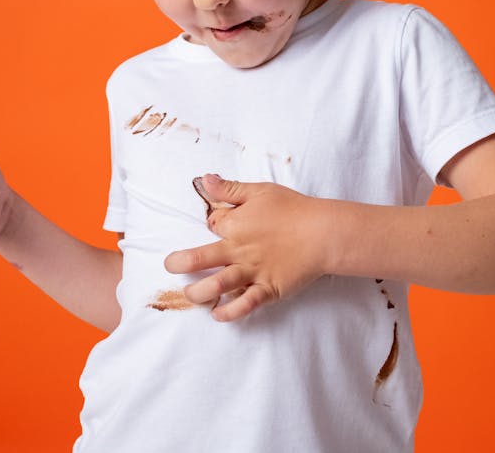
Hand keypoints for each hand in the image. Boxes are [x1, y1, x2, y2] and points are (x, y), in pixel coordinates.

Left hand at [164, 174, 331, 321]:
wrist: (324, 232)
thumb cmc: (294, 209)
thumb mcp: (260, 191)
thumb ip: (230, 189)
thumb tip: (204, 180)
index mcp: (235, 225)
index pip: (211, 225)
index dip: (212, 224)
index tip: (216, 226)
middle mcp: (238, 250)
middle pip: (199, 258)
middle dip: (179, 263)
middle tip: (171, 266)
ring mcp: (252, 272)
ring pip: (216, 285)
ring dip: (198, 292)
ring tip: (191, 294)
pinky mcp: (268, 289)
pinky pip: (244, 304)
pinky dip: (229, 312)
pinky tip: (218, 314)